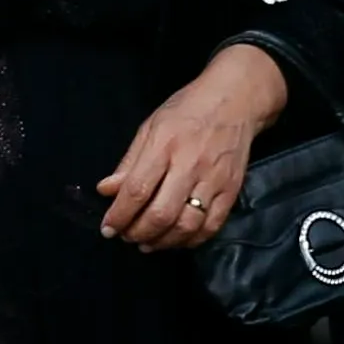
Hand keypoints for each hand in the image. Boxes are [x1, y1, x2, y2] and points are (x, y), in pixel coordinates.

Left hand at [97, 44, 285, 251]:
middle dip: (138, 232)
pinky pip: (211, 226)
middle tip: (127, 236)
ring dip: (163, 241)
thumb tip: (106, 190)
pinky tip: (176, 240)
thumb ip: (129, 162)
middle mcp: (190, 165)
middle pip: (161, 214)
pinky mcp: (231, 190)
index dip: (119, 215)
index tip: (108, 229)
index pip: (137, 190)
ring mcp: (214, 180)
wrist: (236, 100)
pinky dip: (191, 240)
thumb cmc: (188, 110)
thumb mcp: (151, 126)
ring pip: (186, 225)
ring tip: (148, 243)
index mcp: (164, 145)